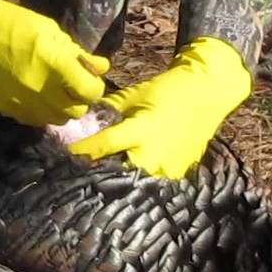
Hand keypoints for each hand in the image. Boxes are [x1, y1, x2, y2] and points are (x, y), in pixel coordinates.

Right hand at [0, 0, 110, 125]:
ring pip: (57, 120)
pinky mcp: (9, 109)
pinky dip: (42, 112)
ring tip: (55, 92)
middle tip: (73, 86)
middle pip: (76, 111)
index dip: (94, 86)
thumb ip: (77, 52)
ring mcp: (24, 102)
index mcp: (55, 64)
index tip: (89, 78)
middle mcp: (42, 89)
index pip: (90, 92)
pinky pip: (36, 121)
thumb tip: (101, 67)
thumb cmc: (14, 24)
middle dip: (79, 99)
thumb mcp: (50, 31)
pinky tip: (37, 97)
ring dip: (62, 108)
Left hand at [67, 36, 251, 179]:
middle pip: (116, 172)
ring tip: (106, 172)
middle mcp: (153, 154)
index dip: (82, 151)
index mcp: (140, 130)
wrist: (205, 95)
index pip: (103, 146)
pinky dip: (139, 177)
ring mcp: (168, 167)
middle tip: (84, 167)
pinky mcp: (177, 174)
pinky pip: (151, 181)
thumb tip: (83, 119)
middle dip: (99, 171)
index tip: (65, 154)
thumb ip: (108, 110)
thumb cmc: (166, 91)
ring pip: (133, 181)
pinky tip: (132, 171)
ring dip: (118, 177)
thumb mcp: (133, 95)